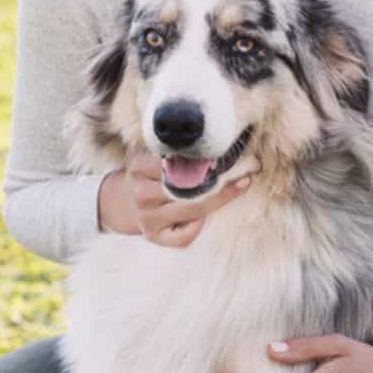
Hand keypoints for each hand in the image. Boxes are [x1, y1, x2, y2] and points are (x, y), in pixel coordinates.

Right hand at [97, 151, 251, 247]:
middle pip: (188, 189)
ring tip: (240, 184)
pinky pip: (183, 236)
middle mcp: (139, 193)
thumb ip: (172, 147)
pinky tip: (205, 217)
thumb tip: (210, 135)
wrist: (123, 200)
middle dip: (222, 180)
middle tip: (249, 169)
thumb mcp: (151, 152)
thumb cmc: (149, 172)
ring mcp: (146, 218)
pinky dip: (198, 227)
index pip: (177, 164)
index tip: (232, 154)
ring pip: (192, 212)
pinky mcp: (153, 237)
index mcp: (137, 167)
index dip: (206, 159)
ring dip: (219, 199)